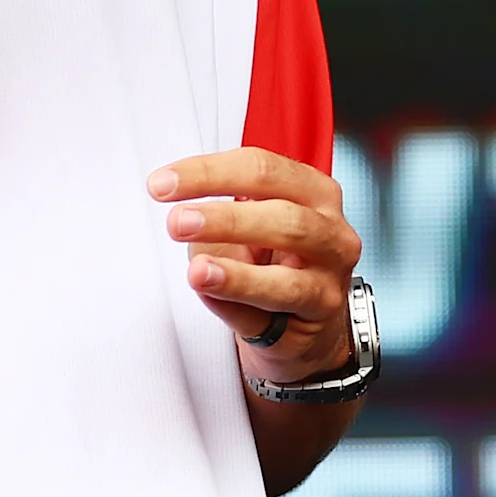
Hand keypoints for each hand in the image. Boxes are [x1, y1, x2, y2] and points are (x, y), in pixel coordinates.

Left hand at [150, 149, 364, 383]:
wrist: (302, 328)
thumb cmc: (274, 269)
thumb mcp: (241, 232)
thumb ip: (214, 219)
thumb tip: (181, 214)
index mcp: (311, 191)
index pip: (261, 168)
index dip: (209, 171)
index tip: (164, 183)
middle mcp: (329, 225)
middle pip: (282, 207)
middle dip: (224, 214)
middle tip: (178, 221)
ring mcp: (330, 269)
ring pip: (290, 253)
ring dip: (236, 260)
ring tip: (198, 266)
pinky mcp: (321, 307)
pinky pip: (279, 300)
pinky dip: (239, 292)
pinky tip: (211, 287)